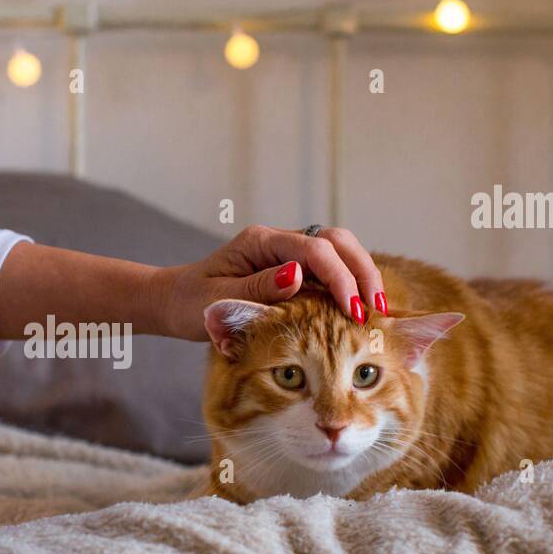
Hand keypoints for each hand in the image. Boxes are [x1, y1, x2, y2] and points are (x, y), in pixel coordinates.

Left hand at [151, 224, 385, 340]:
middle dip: (362, 271)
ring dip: (362, 277)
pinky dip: (350, 287)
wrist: (175, 302)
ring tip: (377, 312)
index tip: (354, 310)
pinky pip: (331, 271)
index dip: (340, 277)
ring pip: (340, 252)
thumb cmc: (191, 303)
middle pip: (337, 241)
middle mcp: (279, 241)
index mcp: (261, 242)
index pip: (313, 250)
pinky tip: (362, 311)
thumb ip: (257, 289)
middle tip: (376, 309)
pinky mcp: (294, 270)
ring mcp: (289, 254)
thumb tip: (297, 275)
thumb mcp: (218, 301)